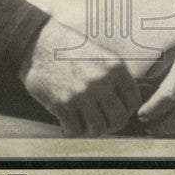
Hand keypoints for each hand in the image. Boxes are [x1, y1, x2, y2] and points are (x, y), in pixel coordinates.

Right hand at [20, 19, 141, 136]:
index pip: (134, 102)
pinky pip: (75, 131)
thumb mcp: (102, 57)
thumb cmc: (72, 51)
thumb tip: (127, 106)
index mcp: (115, 68)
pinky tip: (68, 120)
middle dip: (111, 124)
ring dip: (91, 129)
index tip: (115, 110)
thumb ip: (116, 79)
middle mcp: (102, 81)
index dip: (126, 110)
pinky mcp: (62, 103)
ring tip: (84, 121)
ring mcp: (82, 94)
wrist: (40, 44)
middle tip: (100, 120)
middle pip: (119, 119)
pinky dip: (72, 129)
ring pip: (99, 129)